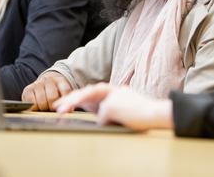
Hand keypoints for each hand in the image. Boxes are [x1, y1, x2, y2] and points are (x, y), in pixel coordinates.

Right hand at [21, 72, 72, 110]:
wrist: (41, 86)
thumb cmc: (54, 93)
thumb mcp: (62, 94)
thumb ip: (66, 101)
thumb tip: (70, 110)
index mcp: (59, 79)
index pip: (65, 90)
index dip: (65, 102)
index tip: (64, 109)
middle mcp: (48, 79)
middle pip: (52, 97)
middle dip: (53, 107)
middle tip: (52, 110)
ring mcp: (37, 83)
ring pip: (42, 101)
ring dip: (44, 109)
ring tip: (45, 109)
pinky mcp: (27, 90)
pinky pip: (32, 103)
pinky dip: (35, 108)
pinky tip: (37, 107)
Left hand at [54, 83, 173, 130]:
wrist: (156, 113)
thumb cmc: (143, 114)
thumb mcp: (124, 108)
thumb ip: (110, 108)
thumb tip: (99, 115)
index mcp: (114, 90)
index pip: (91, 92)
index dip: (76, 97)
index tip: (64, 103)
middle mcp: (112, 90)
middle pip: (86, 92)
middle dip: (70, 99)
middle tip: (57, 106)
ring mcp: (110, 97)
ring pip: (90, 102)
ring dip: (73, 103)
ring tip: (62, 110)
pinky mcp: (110, 106)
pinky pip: (102, 119)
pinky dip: (109, 123)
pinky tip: (121, 121)